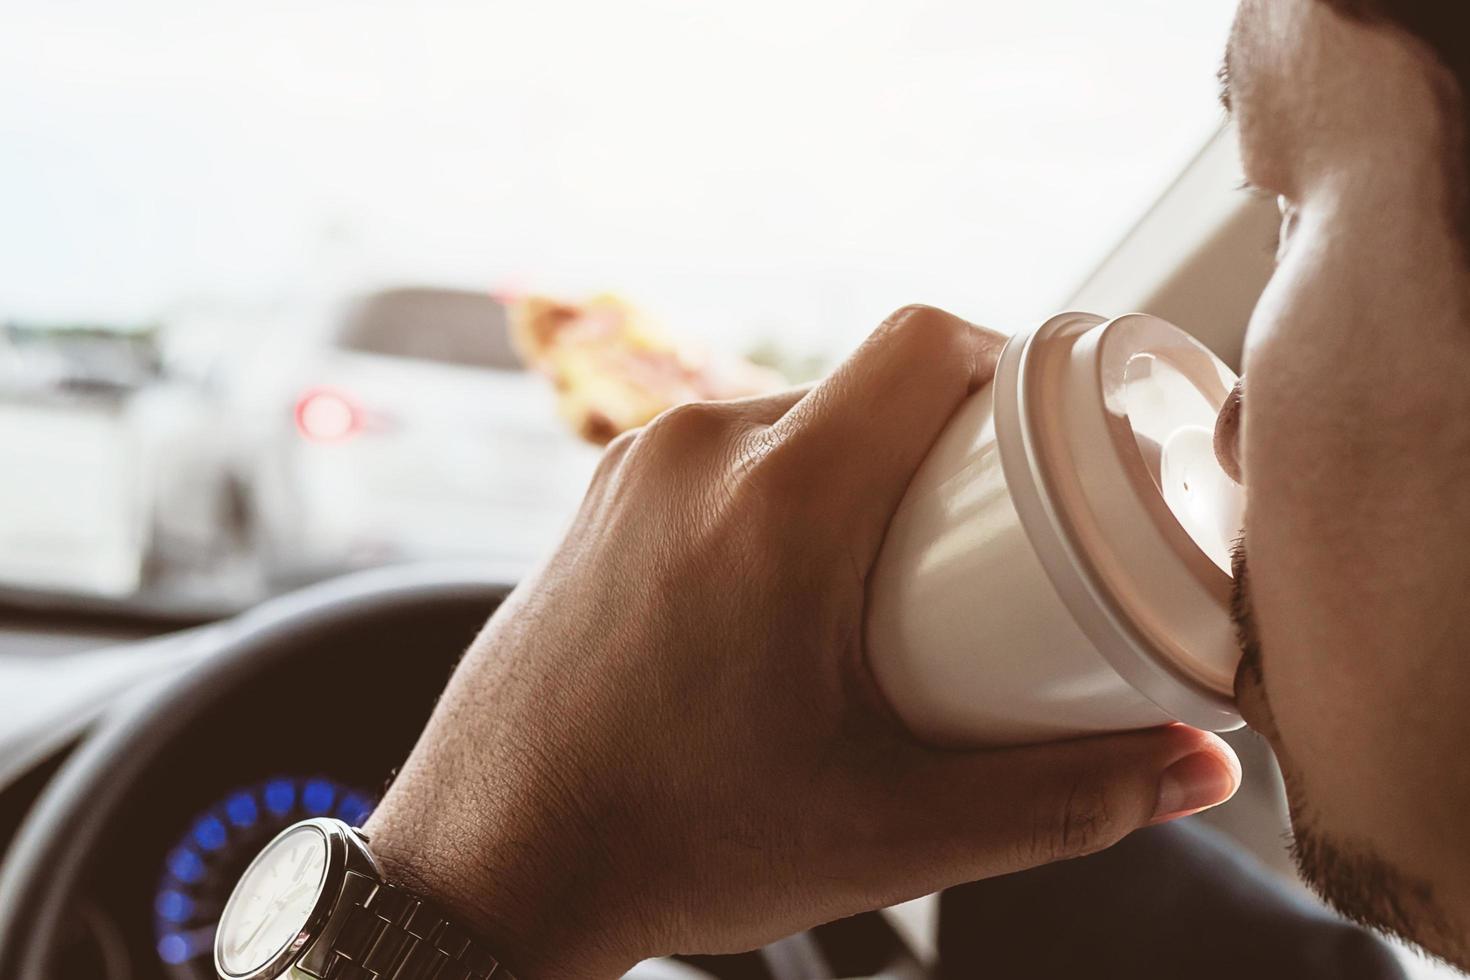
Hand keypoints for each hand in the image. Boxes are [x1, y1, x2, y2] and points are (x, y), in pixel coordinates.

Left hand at [364, 306, 1240, 977]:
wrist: (487, 860)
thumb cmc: (669, 842)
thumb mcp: (892, 831)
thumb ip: (1063, 798)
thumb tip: (1196, 770)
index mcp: (775, 502)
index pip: (923, 345)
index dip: (1010, 362)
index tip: (1054, 434)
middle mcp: (696, 456)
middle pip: (866, 383)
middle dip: (951, 439)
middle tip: (1000, 536)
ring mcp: (636, 472)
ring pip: (794, 415)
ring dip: (865, 464)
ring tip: (907, 571)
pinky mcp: (604, 501)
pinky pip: (727, 452)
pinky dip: (791, 486)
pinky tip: (806, 580)